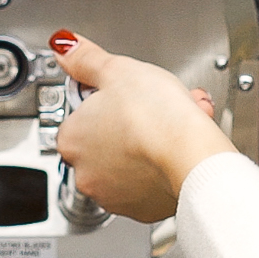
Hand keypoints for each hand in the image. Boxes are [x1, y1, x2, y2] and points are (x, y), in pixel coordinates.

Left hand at [52, 30, 235, 223]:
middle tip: (153, 110)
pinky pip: (148, 186)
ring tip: (170, 128)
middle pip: (104, 142)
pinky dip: (160, 169)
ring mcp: (113, 196)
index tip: (125, 98)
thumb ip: (86, 59)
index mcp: (71, 138)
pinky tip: (174, 151)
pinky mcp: (142, 211)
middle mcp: (85, 173)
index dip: (105, 103)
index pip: (80, 116)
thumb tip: (63, 46)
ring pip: (128, 164)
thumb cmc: (158, 118)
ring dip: (146, 146)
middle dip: (129, 125)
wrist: (194, 157)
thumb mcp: (117, 70)